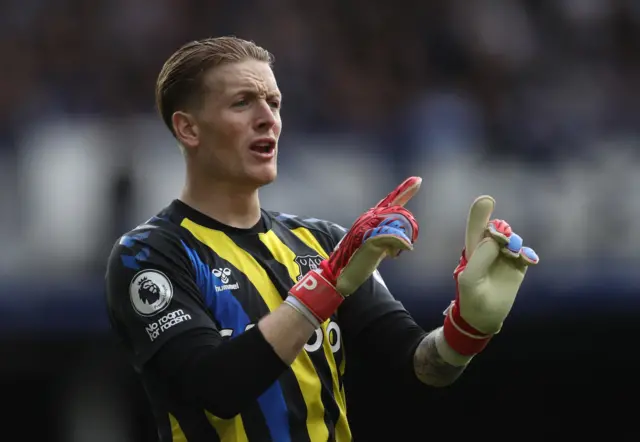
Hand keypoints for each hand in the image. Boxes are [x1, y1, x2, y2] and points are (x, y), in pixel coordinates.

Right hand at [285, 177, 420, 327]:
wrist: (343, 275)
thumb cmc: (360, 261)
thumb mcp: (378, 247)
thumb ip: (388, 239)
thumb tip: (405, 241)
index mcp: (371, 219)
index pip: (390, 202)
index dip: (404, 191)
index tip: (418, 180)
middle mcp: (369, 219)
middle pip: (398, 214)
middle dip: (406, 229)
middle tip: (398, 249)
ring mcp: (368, 228)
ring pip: (396, 226)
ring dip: (399, 243)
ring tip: (391, 255)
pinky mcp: (370, 239)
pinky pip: (392, 237)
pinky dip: (400, 245)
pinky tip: (398, 253)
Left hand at [443, 196, 538, 354]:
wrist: (483, 318)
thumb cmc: (470, 297)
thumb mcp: (469, 279)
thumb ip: (480, 256)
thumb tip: (495, 238)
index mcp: (473, 249)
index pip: (476, 227)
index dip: (480, 212)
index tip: (487, 200)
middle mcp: (489, 249)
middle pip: (497, 229)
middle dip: (501, 231)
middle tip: (503, 239)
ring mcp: (504, 256)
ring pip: (513, 240)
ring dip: (514, 244)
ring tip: (513, 254)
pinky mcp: (518, 267)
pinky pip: (525, 254)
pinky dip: (528, 254)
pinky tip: (529, 259)